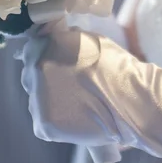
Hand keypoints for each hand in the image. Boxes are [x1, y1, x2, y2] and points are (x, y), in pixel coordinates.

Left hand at [20, 30, 125, 146]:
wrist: (130, 99)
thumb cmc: (117, 67)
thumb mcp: (90, 39)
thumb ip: (66, 39)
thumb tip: (55, 37)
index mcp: (45, 46)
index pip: (30, 51)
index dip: (45, 58)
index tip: (56, 65)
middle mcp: (35, 70)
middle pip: (31, 76)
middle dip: (45, 80)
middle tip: (69, 86)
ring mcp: (38, 99)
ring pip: (36, 101)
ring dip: (49, 101)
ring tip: (76, 104)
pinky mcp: (44, 125)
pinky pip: (43, 121)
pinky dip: (56, 121)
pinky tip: (75, 117)